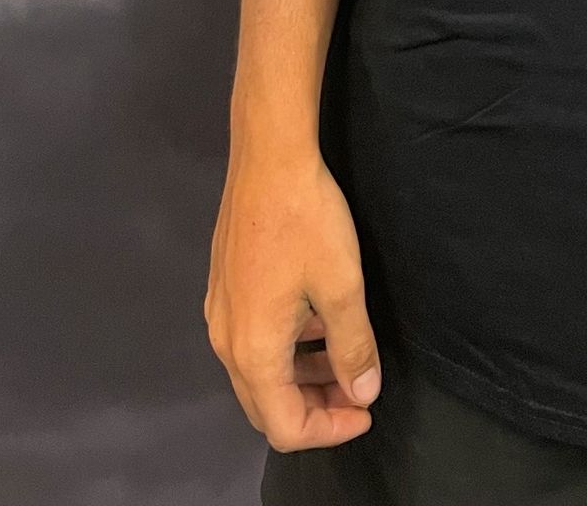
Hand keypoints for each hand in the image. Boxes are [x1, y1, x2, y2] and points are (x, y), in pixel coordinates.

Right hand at [206, 144, 382, 450]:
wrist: (268, 157)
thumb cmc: (307, 221)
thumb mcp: (343, 286)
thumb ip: (353, 347)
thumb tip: (364, 393)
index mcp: (253, 351)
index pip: (284, 427)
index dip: (329, 430)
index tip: (366, 411)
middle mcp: (226, 341)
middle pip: (266, 406)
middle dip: (314, 409)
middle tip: (357, 391)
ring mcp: (220, 313)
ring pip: (258, 373)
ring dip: (301, 378)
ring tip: (344, 356)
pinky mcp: (223, 288)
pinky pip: (252, 340)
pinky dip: (286, 348)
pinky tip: (316, 320)